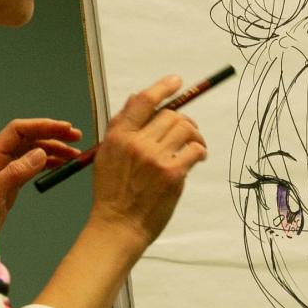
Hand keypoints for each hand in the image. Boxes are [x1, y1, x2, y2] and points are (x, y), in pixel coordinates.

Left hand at [0, 117, 82, 225]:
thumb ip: (17, 172)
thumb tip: (41, 153)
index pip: (19, 130)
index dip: (43, 126)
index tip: (65, 129)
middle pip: (30, 138)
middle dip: (54, 135)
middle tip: (76, 138)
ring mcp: (6, 168)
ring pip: (34, 151)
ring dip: (55, 150)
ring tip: (75, 155)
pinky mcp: (11, 180)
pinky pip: (33, 165)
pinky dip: (49, 162)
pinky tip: (62, 164)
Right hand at [90, 76, 206, 246]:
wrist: (118, 226)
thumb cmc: (113, 194)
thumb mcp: (107, 156)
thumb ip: (122, 127)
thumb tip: (138, 98)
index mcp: (118, 137)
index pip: (142, 102)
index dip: (162, 88)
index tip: (175, 81)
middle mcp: (136, 144)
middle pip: (170, 115)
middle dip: (184, 120)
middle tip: (189, 132)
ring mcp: (155, 159)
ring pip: (185, 129)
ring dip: (195, 135)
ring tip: (195, 146)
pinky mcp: (172, 174)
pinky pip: (195, 150)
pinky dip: (200, 151)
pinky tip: (198, 157)